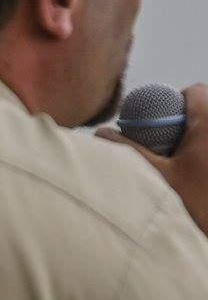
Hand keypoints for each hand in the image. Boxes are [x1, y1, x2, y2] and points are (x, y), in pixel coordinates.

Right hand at [96, 84, 207, 235]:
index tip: (156, 121)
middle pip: (204, 110)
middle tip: (165, 144)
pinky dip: (200, 155)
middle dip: (182, 123)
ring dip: (193, 141)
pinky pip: (207, 151)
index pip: (194, 91)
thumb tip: (101, 133)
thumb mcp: (152, 176)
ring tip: (178, 164)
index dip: (172, 101)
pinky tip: (193, 177)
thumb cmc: (192, 207)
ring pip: (205, 134)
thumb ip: (125, 150)